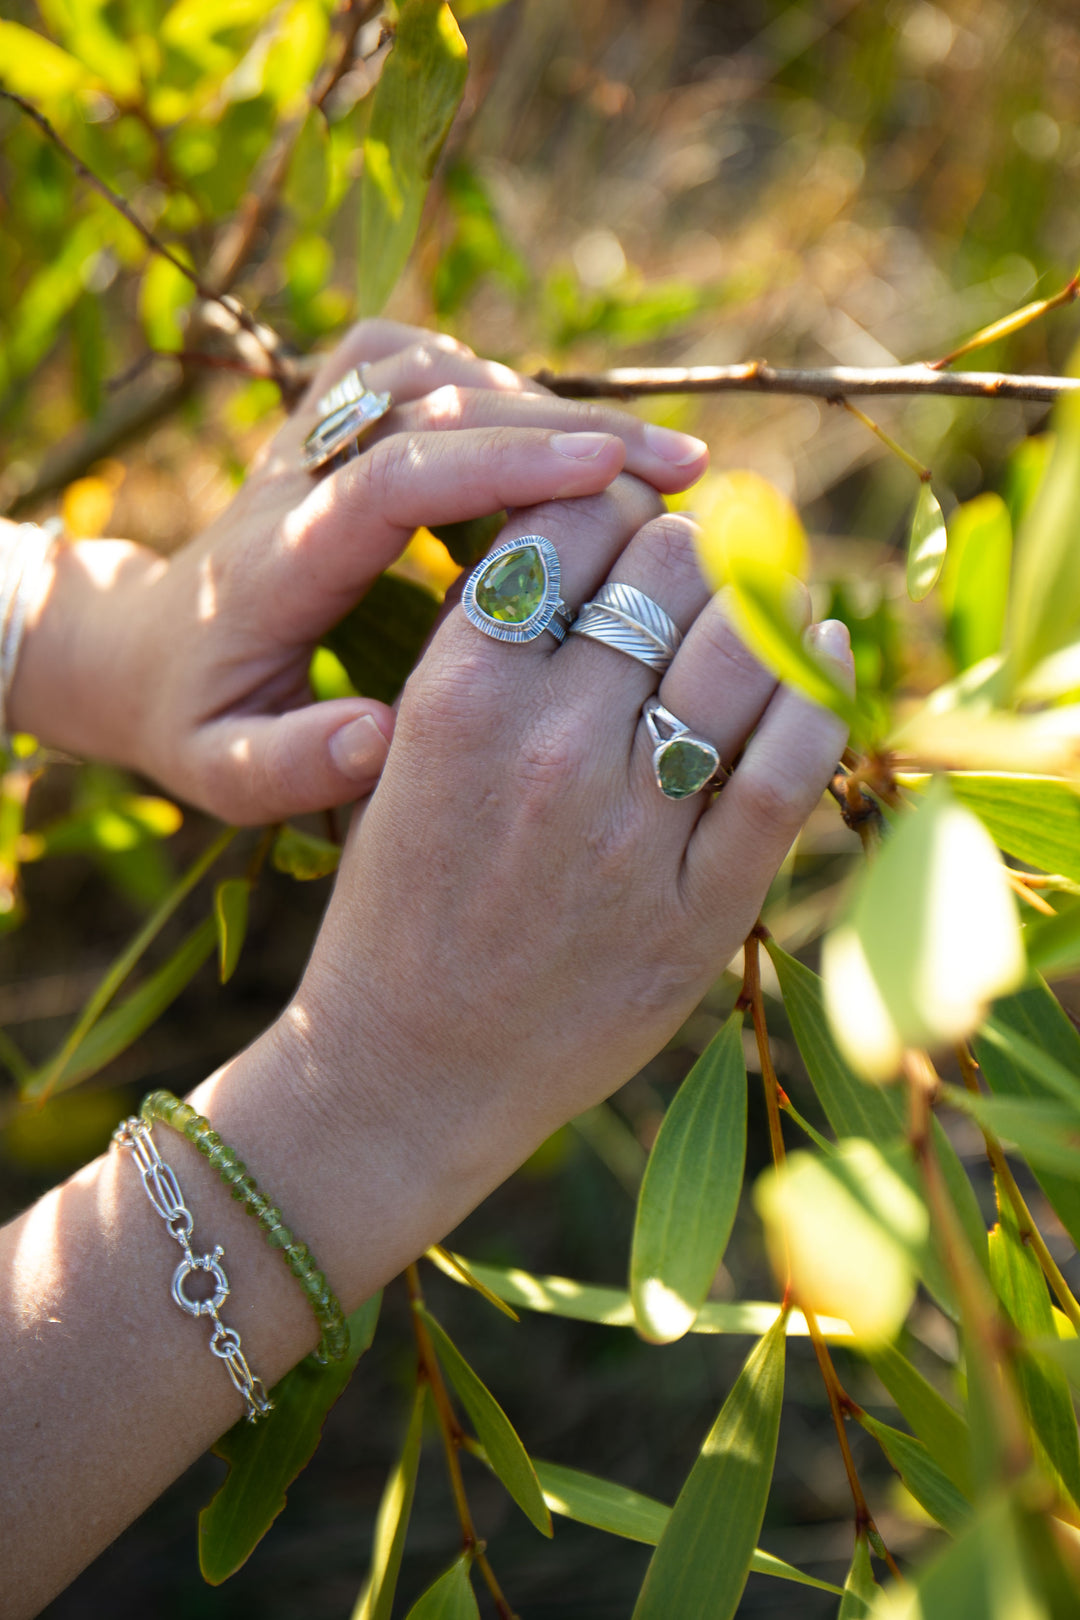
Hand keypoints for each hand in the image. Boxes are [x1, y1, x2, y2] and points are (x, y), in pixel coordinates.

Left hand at [9, 322, 707, 821]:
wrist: (137, 645)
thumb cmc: (196, 719)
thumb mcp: (223, 772)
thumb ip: (292, 766)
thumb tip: (383, 742)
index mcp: (275, 559)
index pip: (392, 478)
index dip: (503, 465)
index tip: (612, 475)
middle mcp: (291, 475)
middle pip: (433, 408)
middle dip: (566, 427)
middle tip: (685, 470)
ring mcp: (306, 432)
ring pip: (435, 372)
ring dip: (550, 404)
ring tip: (654, 460)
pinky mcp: (326, 414)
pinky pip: (417, 363)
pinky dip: (499, 386)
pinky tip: (562, 439)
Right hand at [288, 478, 851, 1239]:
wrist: (408, 1067)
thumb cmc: (398, 899)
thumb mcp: (401, 751)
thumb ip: (484, 648)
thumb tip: (590, 537)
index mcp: (458, 694)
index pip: (571, 520)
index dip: (610, 496)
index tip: (625, 512)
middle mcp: (548, 746)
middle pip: (666, 565)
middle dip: (684, 547)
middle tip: (687, 563)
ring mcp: (632, 829)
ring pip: (741, 643)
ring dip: (760, 599)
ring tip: (757, 596)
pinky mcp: (701, 905)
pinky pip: (793, 761)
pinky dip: (821, 686)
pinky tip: (823, 650)